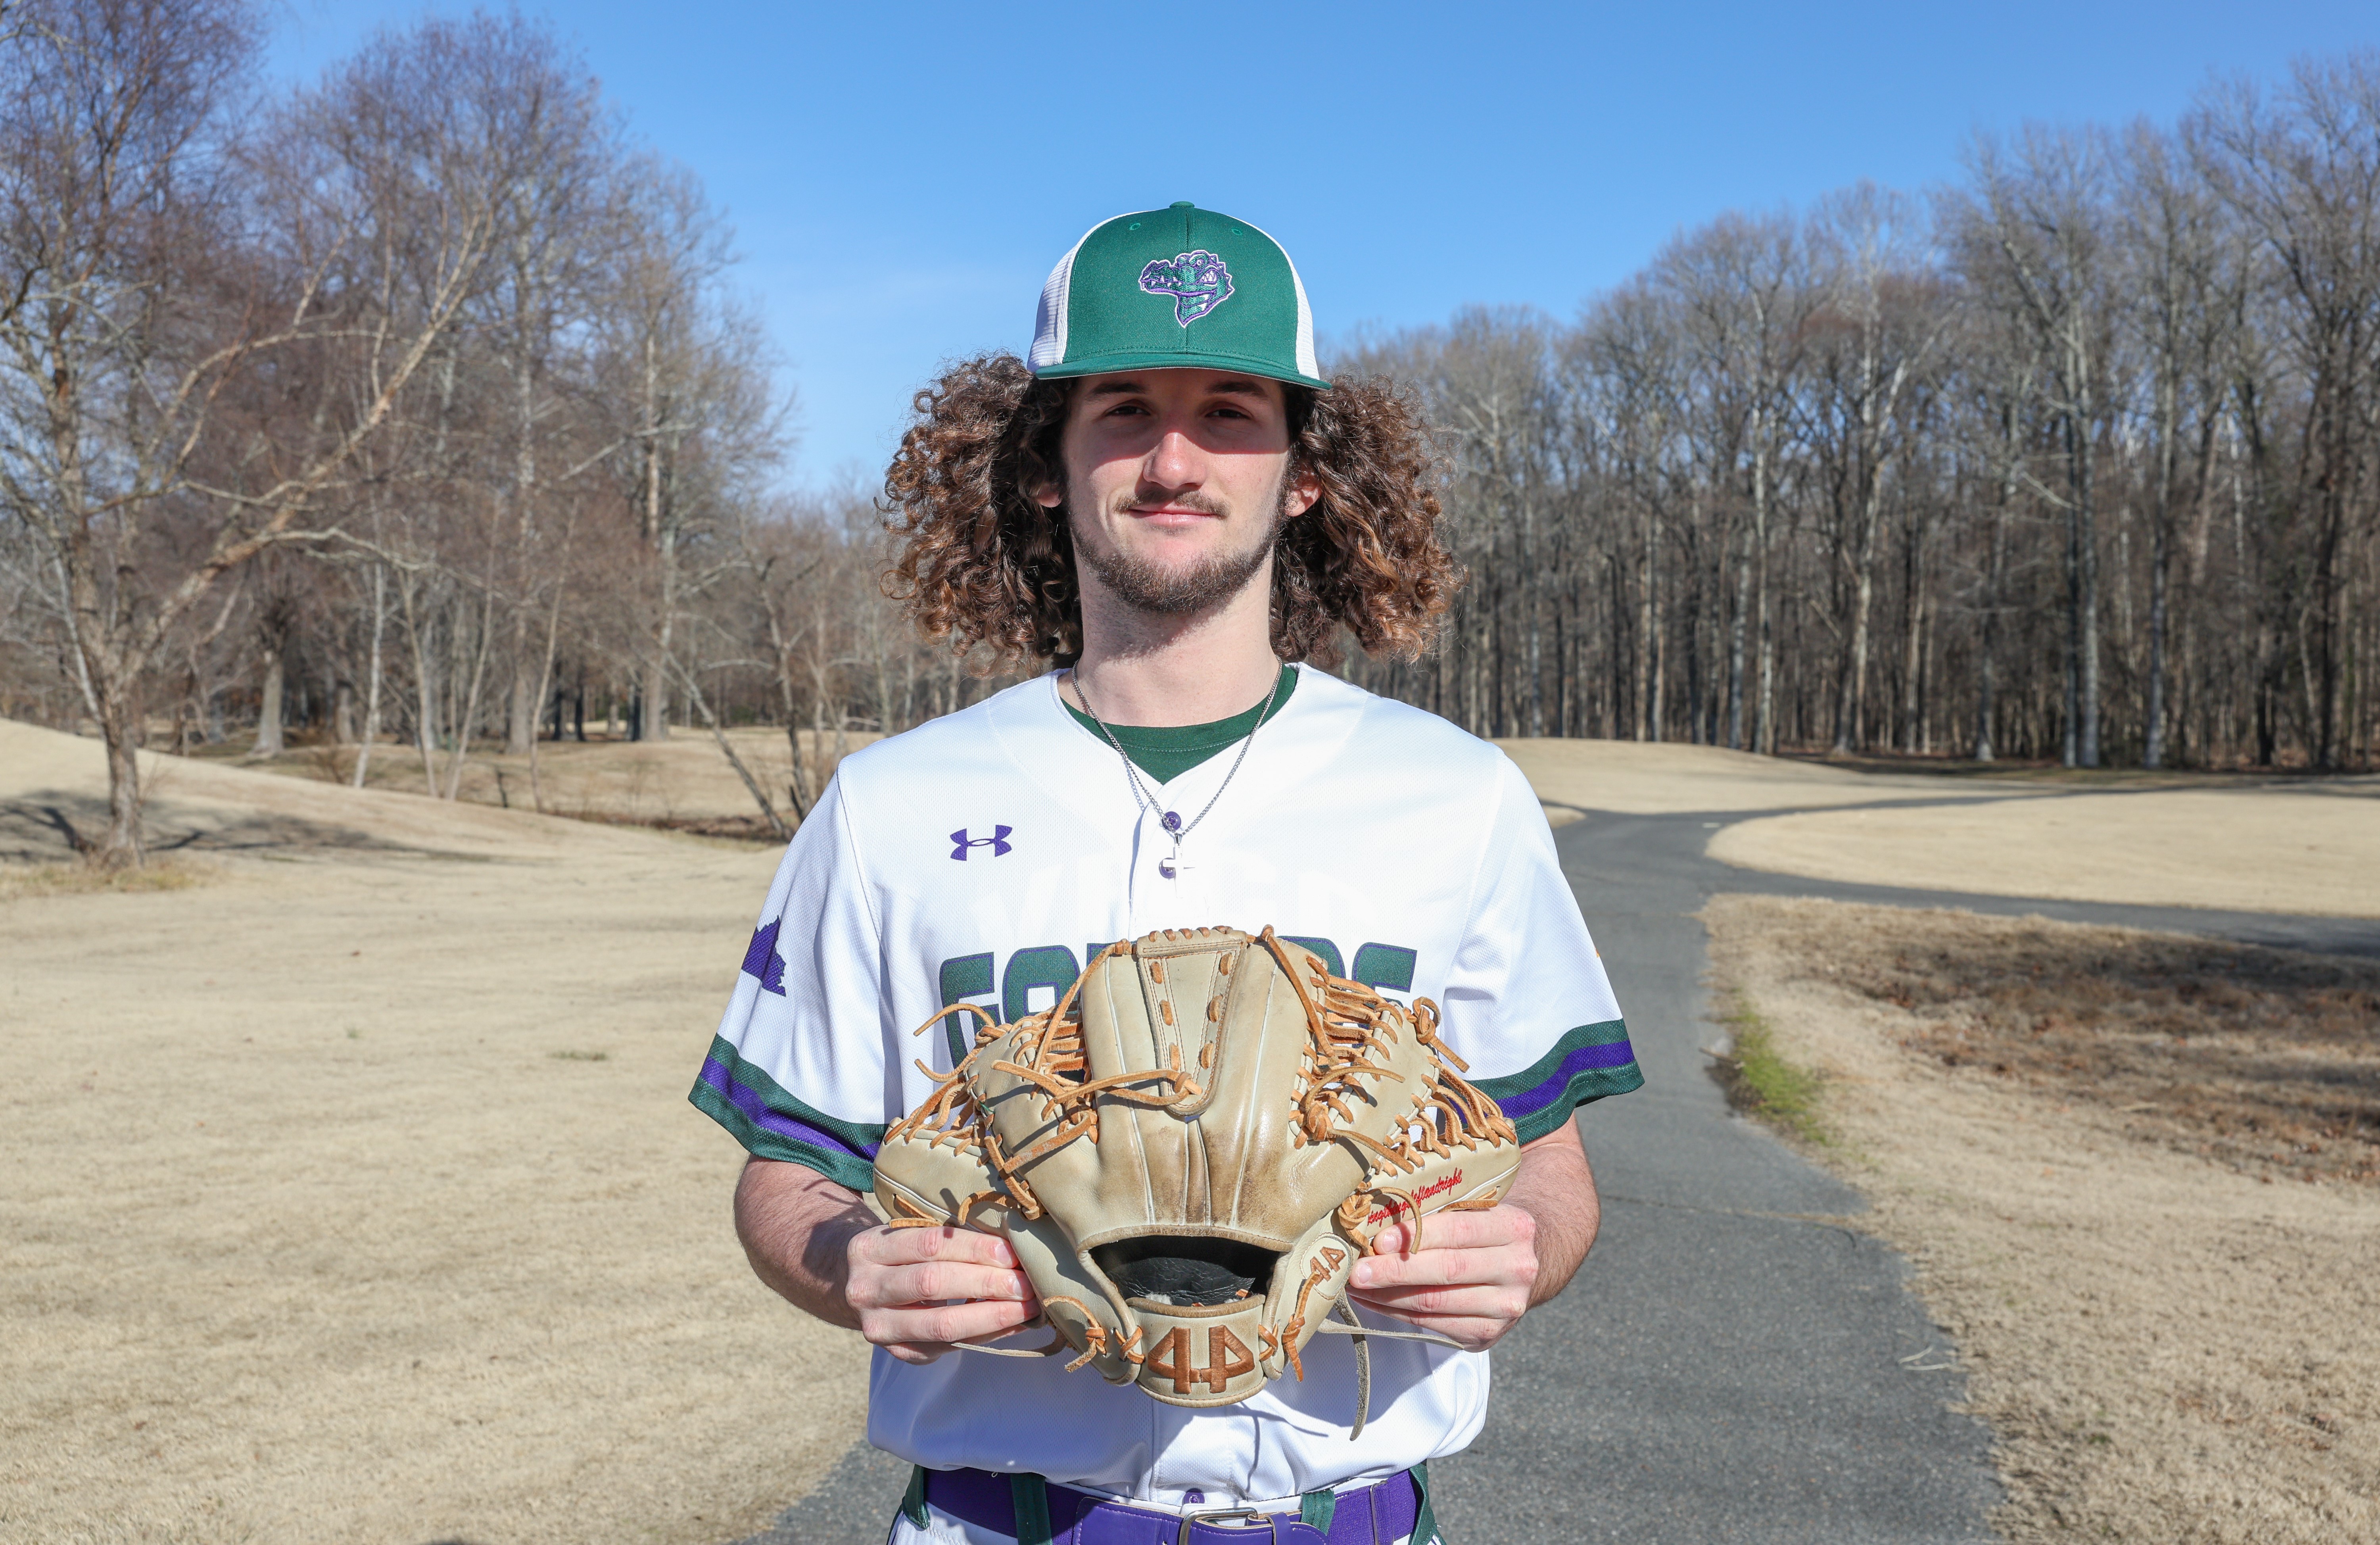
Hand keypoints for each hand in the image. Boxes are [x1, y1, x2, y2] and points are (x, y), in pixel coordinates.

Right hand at [843, 1222, 1041, 1364]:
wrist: (852, 1286)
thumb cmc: (895, 1254)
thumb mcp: (906, 1236)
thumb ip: (946, 1242)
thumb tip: (1010, 1251)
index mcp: (870, 1248)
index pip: (928, 1245)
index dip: (974, 1248)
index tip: (1011, 1252)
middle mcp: (866, 1288)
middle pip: (933, 1283)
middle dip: (987, 1283)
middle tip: (1027, 1283)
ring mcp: (877, 1326)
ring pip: (941, 1323)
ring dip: (992, 1315)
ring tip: (1028, 1308)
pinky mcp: (896, 1352)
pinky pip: (948, 1346)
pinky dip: (985, 1335)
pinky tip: (1011, 1325)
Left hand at [1345, 1204, 1540, 1351]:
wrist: (1527, 1265)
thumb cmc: (1486, 1230)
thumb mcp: (1477, 1210)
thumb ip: (1440, 1211)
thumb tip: (1377, 1221)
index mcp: (1514, 1228)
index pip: (1460, 1230)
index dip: (1417, 1235)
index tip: (1379, 1240)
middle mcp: (1516, 1269)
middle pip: (1447, 1270)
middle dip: (1395, 1272)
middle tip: (1358, 1270)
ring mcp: (1505, 1307)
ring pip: (1436, 1303)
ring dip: (1388, 1296)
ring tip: (1357, 1286)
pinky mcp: (1488, 1333)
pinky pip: (1433, 1326)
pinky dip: (1397, 1314)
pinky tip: (1375, 1302)